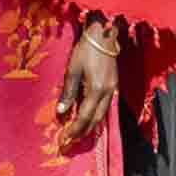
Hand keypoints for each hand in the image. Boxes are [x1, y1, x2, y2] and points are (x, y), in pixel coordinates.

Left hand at [57, 22, 118, 145]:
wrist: (104, 33)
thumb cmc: (86, 49)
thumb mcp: (73, 69)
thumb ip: (68, 92)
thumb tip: (61, 112)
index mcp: (97, 90)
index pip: (84, 118)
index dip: (74, 131)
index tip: (63, 140)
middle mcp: (108, 93)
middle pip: (95, 121)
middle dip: (82, 133)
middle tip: (68, 143)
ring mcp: (113, 89)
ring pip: (102, 115)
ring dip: (90, 127)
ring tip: (77, 134)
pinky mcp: (114, 84)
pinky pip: (106, 107)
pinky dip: (96, 116)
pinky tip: (88, 118)